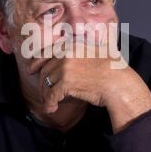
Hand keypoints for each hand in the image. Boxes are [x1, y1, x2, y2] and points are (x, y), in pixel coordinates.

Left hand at [27, 39, 150, 132]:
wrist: (118, 83)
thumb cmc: (114, 69)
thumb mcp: (99, 49)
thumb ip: (86, 47)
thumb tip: (84, 42)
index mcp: (72, 45)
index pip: (47, 52)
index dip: (37, 62)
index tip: (32, 69)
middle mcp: (66, 54)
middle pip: (45, 69)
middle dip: (41, 82)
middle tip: (41, 92)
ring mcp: (65, 68)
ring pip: (46, 83)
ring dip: (46, 95)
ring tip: (49, 103)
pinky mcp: (66, 83)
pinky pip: (51, 95)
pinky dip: (49, 104)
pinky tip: (51, 109)